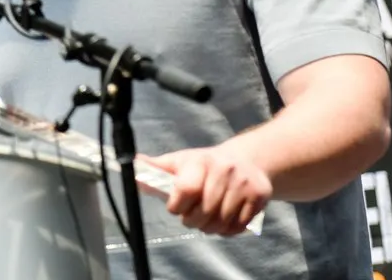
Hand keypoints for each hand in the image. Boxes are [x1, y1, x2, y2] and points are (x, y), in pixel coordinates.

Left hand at [142, 147, 270, 236]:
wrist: (246, 160)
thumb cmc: (204, 165)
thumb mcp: (180, 162)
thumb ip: (156, 168)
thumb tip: (132, 165)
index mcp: (200, 161)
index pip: (185, 190)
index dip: (177, 206)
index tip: (176, 207)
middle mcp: (224, 170)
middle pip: (204, 212)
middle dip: (193, 221)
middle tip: (191, 218)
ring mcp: (243, 183)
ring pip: (221, 222)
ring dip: (209, 228)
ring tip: (206, 220)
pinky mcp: (259, 196)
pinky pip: (239, 226)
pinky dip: (228, 230)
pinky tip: (222, 220)